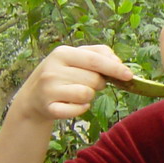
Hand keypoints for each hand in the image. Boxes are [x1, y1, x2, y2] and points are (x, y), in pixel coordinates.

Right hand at [10, 45, 132, 123]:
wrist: (34, 97)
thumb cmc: (63, 74)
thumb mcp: (76, 57)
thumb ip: (100, 54)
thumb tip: (119, 64)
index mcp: (62, 53)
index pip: (95, 60)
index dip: (114, 68)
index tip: (129, 75)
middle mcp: (53, 69)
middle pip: (94, 79)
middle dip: (98, 84)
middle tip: (86, 83)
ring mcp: (49, 89)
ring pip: (87, 94)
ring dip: (88, 96)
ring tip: (76, 92)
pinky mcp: (49, 107)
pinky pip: (79, 110)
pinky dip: (81, 108)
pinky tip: (72, 104)